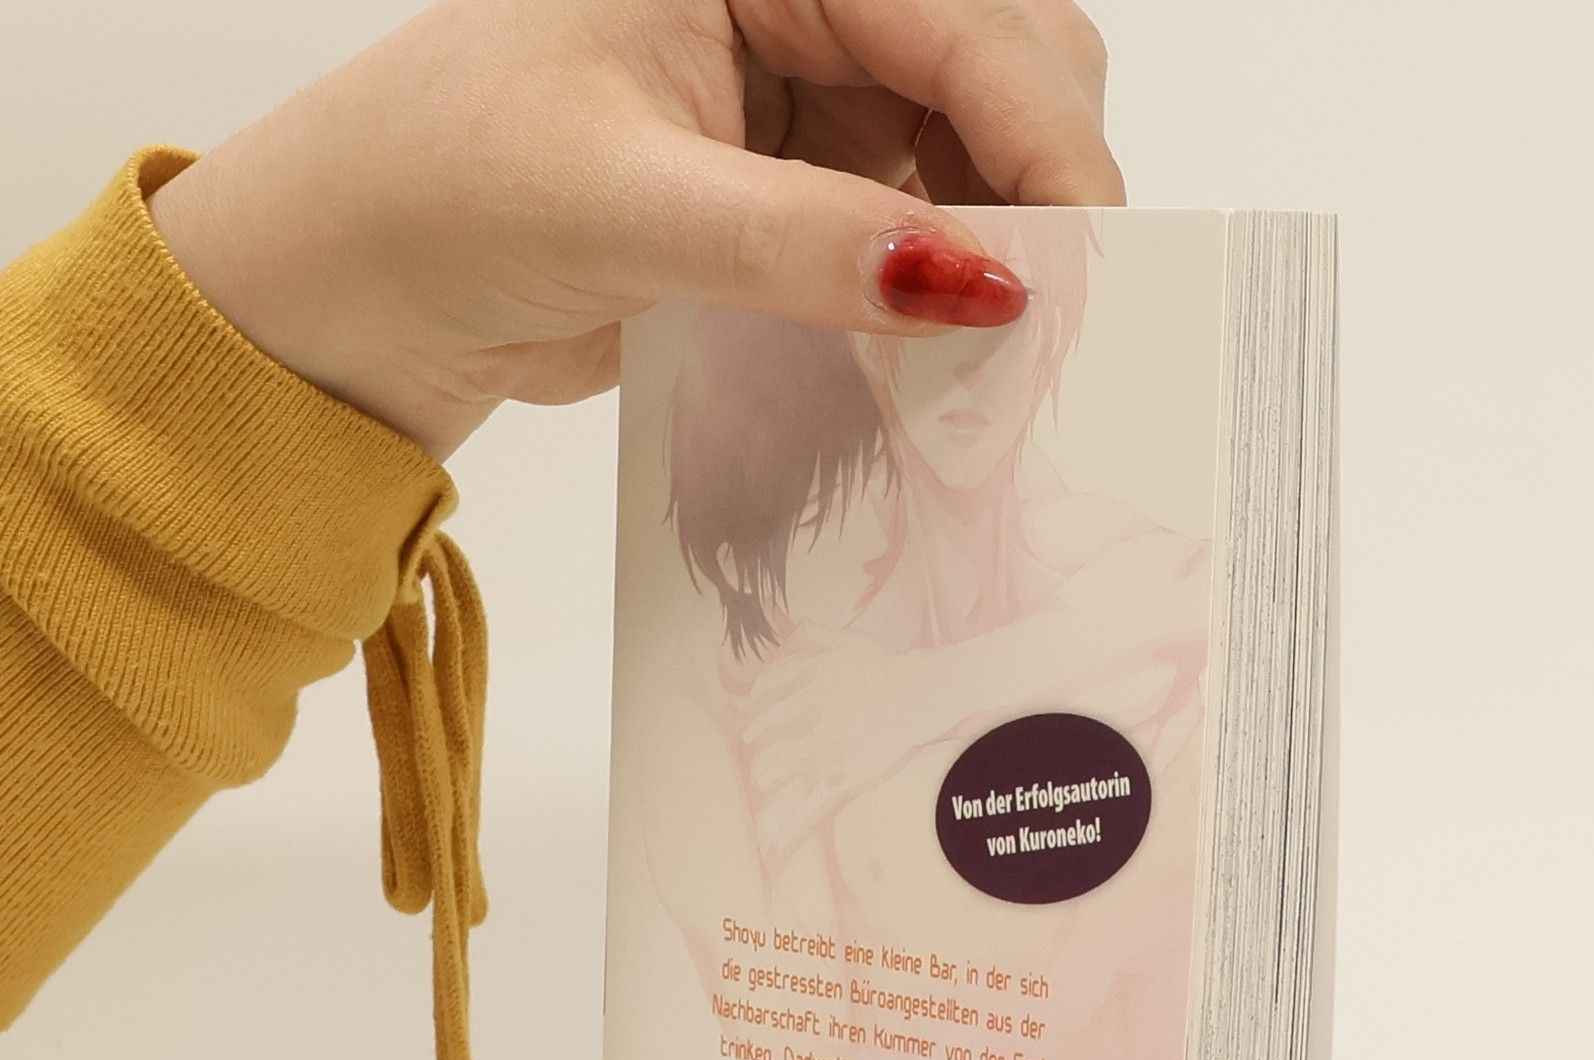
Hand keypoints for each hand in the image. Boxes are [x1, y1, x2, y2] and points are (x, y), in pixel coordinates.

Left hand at [148, 0, 1120, 459]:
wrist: (363, 288)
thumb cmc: (441, 190)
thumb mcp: (624, 204)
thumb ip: (801, 242)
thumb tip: (975, 287)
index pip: (963, 15)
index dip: (1042, 136)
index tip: (1085, 261)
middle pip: (1002, 64)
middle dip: (1038, 181)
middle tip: (1048, 313)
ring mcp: (807, 92)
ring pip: (974, 151)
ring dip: (1000, 244)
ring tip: (995, 348)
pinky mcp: (799, 185)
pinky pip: (917, 225)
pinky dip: (943, 287)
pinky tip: (938, 347)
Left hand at [740, 628, 943, 865]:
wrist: (923, 696)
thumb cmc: (889, 670)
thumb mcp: (848, 643)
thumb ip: (816, 635)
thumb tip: (795, 626)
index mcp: (802, 679)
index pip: (760, 695)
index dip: (755, 707)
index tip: (757, 718)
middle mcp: (805, 713)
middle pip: (758, 734)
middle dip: (757, 744)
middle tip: (759, 753)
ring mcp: (820, 748)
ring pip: (771, 771)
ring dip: (765, 780)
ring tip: (764, 788)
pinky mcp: (838, 779)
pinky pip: (803, 808)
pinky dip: (785, 832)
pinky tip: (771, 851)